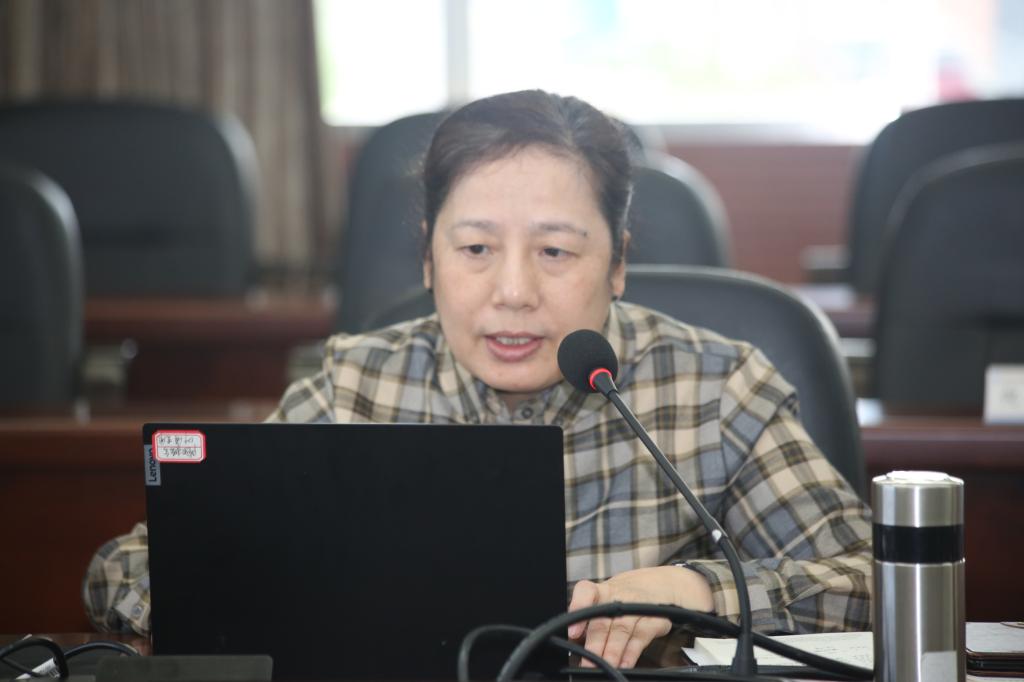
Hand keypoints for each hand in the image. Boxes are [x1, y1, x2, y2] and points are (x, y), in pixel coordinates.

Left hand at [567, 566, 712, 668]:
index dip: (578, 608)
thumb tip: (573, 645)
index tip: (573, 631)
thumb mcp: (602, 603)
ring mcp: (637, 605)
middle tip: (587, 663)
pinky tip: (624, 664)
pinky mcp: (654, 618)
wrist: (656, 586)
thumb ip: (587, 623)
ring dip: (613, 651)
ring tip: (605, 666)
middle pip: (603, 619)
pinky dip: (631, 653)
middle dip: (595, 644)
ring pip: (622, 629)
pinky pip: (641, 637)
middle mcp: (618, 596)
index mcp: (600, 591)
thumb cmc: (621, 599)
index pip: (586, 592)